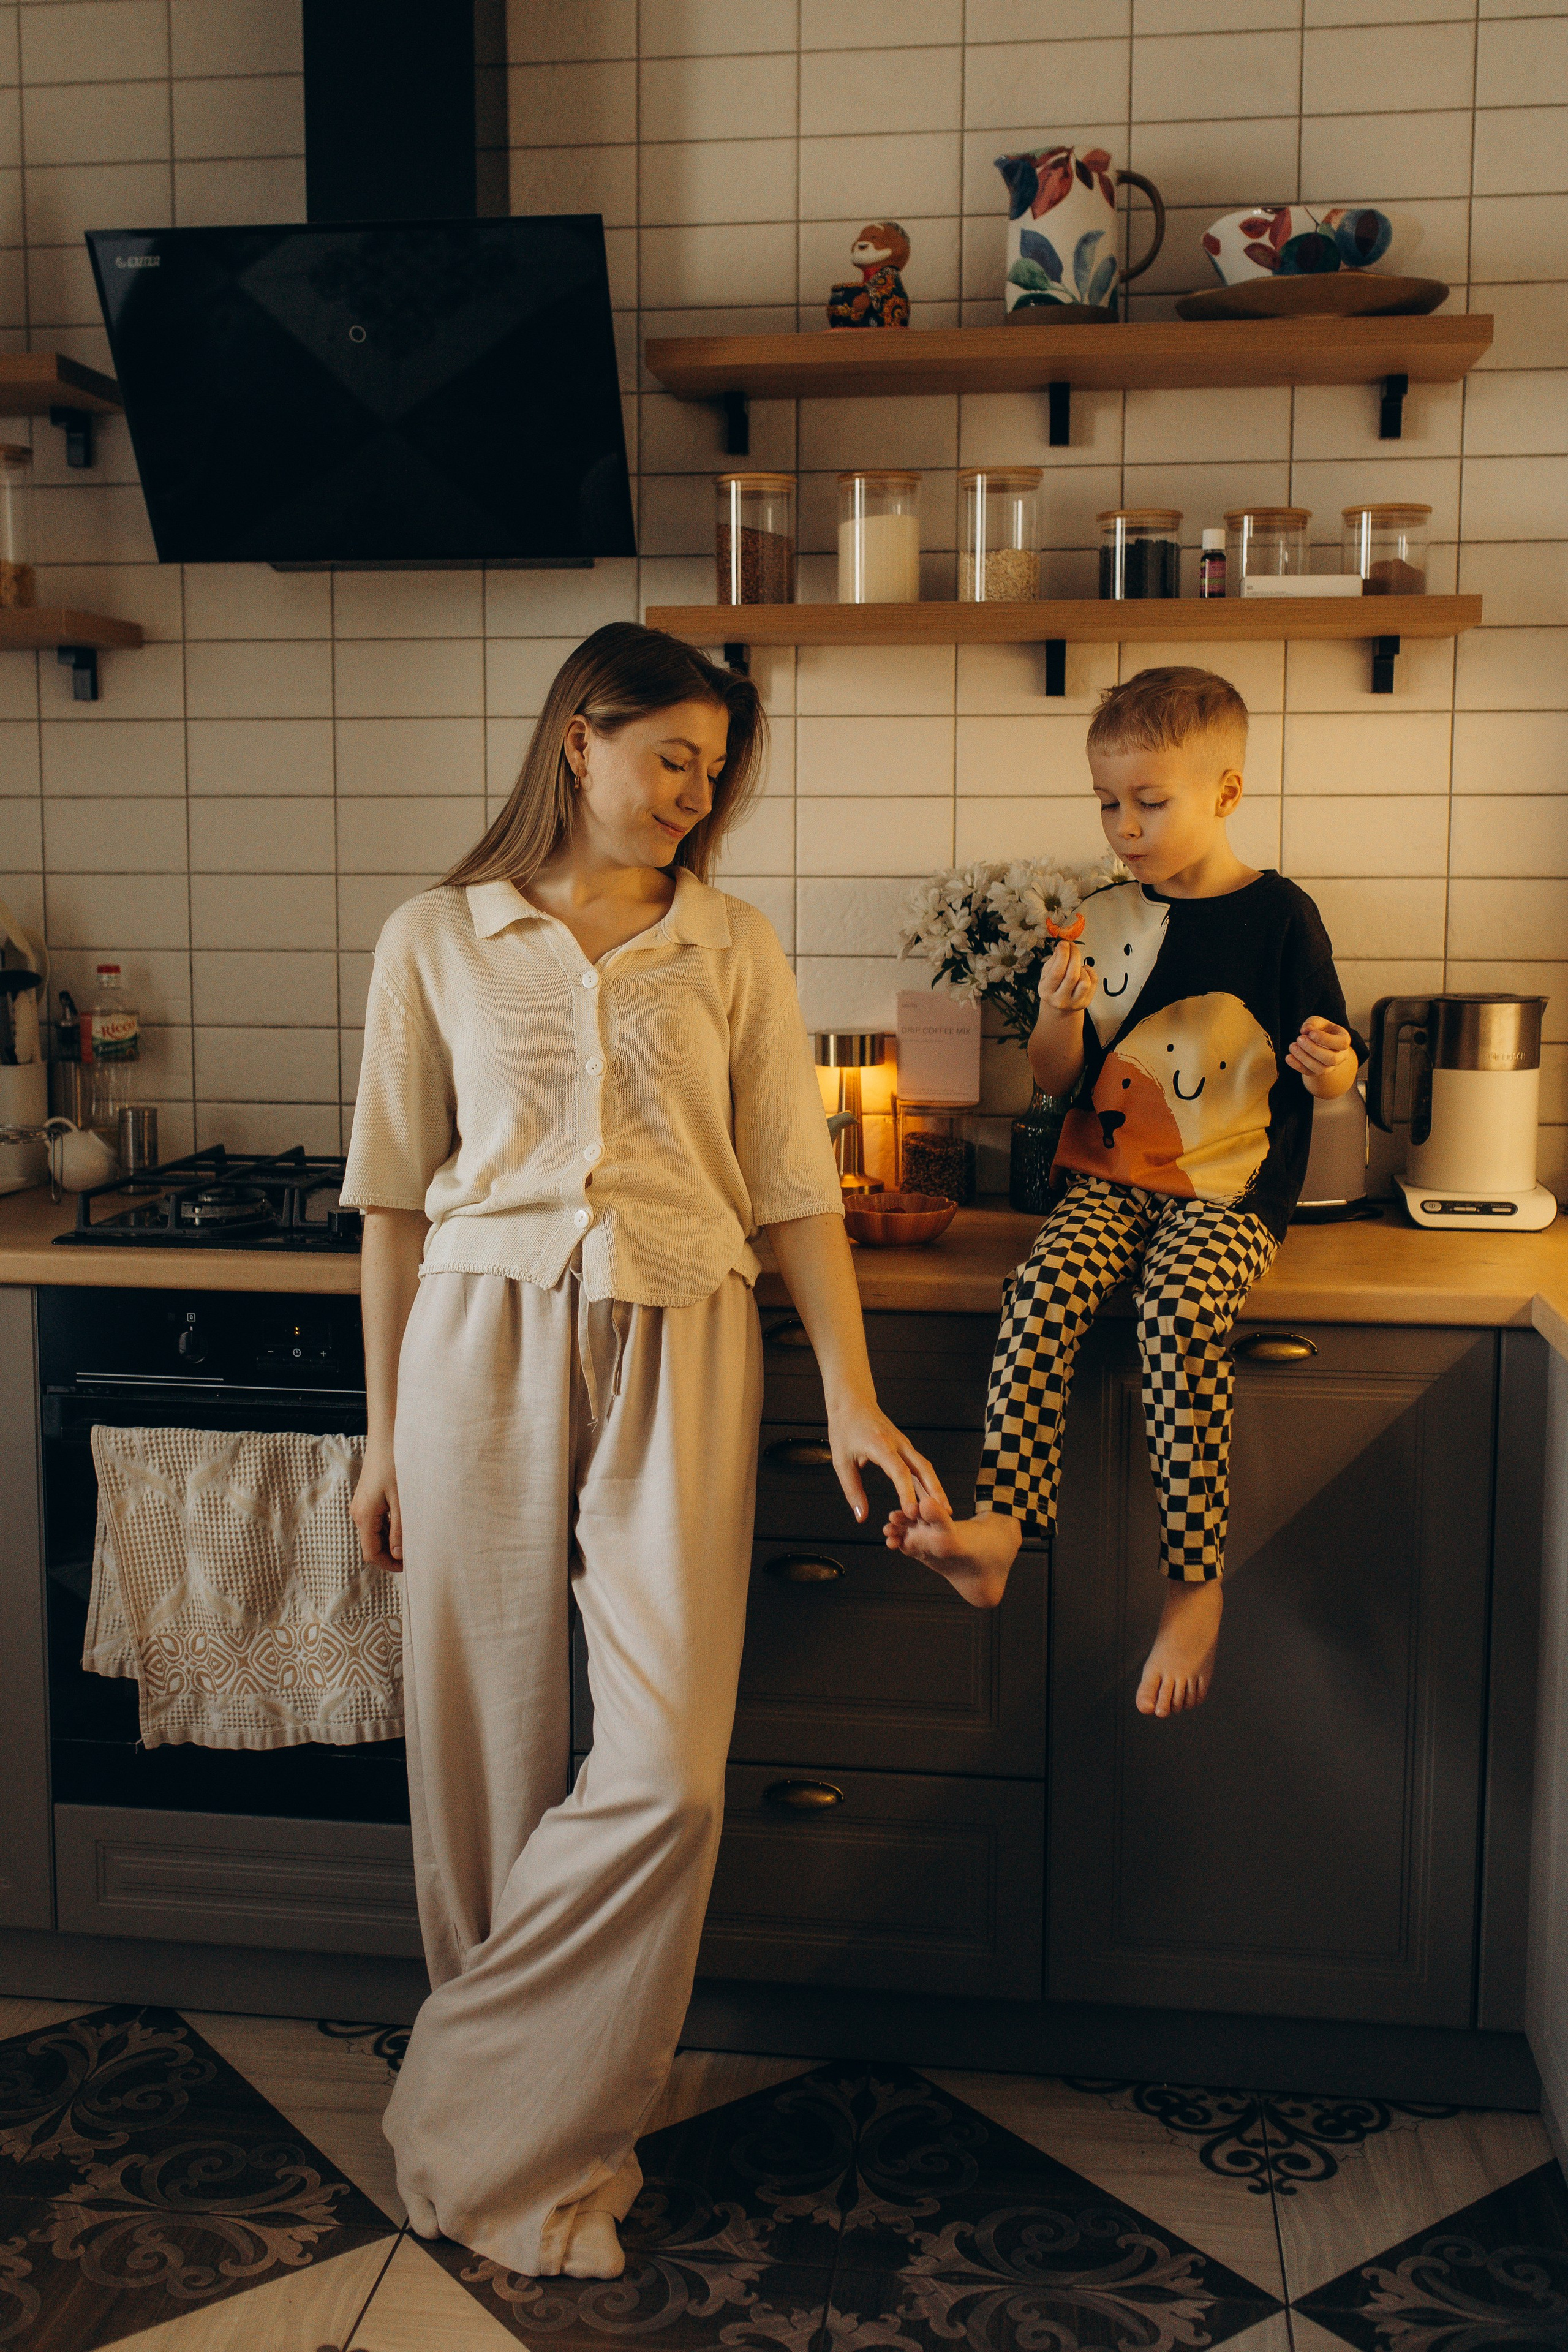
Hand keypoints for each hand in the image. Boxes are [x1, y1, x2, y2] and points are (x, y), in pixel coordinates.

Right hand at [350, 1444, 403, 1573]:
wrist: (386, 1439)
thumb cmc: (395, 1466)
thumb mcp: (401, 1501)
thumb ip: (399, 1530)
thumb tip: (398, 1555)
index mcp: (364, 1516)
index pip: (371, 1553)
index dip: (389, 1564)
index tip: (409, 1566)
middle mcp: (358, 1513)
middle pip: (372, 1545)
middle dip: (391, 1553)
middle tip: (415, 1553)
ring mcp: (360, 1506)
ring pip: (374, 1534)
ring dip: (391, 1540)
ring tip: (413, 1536)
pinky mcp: (366, 1499)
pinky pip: (376, 1521)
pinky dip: (389, 1527)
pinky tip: (405, 1521)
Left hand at [826, 1393, 948, 1525]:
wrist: (852, 1402)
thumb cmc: (845, 1428)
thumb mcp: (841, 1461)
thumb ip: (852, 1490)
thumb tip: (861, 1517)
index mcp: (881, 1446)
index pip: (899, 1472)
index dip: (907, 1493)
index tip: (911, 1512)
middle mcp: (898, 1444)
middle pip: (923, 1468)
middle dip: (935, 1492)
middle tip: (944, 1513)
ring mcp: (904, 1444)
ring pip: (925, 1467)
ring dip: (936, 1487)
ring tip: (945, 1509)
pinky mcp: (905, 1446)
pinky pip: (920, 1465)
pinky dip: (928, 1481)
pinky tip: (931, 1496)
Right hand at [1038, 938, 1096, 1016]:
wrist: (1060, 1005)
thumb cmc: (1053, 985)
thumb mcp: (1047, 972)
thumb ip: (1054, 960)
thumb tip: (1063, 945)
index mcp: (1045, 991)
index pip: (1057, 971)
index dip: (1062, 955)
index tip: (1064, 943)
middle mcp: (1059, 1000)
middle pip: (1072, 975)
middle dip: (1074, 956)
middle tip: (1073, 947)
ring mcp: (1074, 1003)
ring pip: (1084, 981)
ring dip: (1082, 967)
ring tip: (1076, 964)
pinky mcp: (1085, 1002)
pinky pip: (1093, 982)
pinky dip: (1089, 971)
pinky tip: (1083, 971)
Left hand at [1286, 1015, 1357, 1096]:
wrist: (1319, 1043)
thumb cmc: (1321, 1030)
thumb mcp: (1318, 1022)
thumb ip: (1313, 1023)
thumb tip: (1305, 1030)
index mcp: (1343, 1040)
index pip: (1342, 1043)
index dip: (1326, 1040)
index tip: (1311, 1034)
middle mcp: (1340, 1056)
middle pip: (1331, 1059)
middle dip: (1313, 1050)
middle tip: (1299, 1039)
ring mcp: (1330, 1067)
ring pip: (1320, 1069)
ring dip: (1304, 1058)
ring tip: (1292, 1047)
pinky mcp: (1317, 1073)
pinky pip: (1309, 1073)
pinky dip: (1298, 1066)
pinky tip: (1289, 1057)